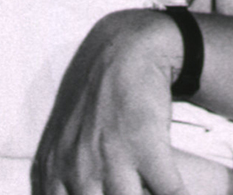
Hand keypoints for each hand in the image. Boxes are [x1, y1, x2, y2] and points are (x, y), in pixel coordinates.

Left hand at [32, 10, 189, 194]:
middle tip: (133, 193)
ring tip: (150, 191)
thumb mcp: (63, 141)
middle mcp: (78, 171)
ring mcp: (112, 160)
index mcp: (54, 173)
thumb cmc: (96, 100)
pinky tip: (179, 192)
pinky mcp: (147, 148)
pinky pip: (169, 194)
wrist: (126, 52)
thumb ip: (62, 181)